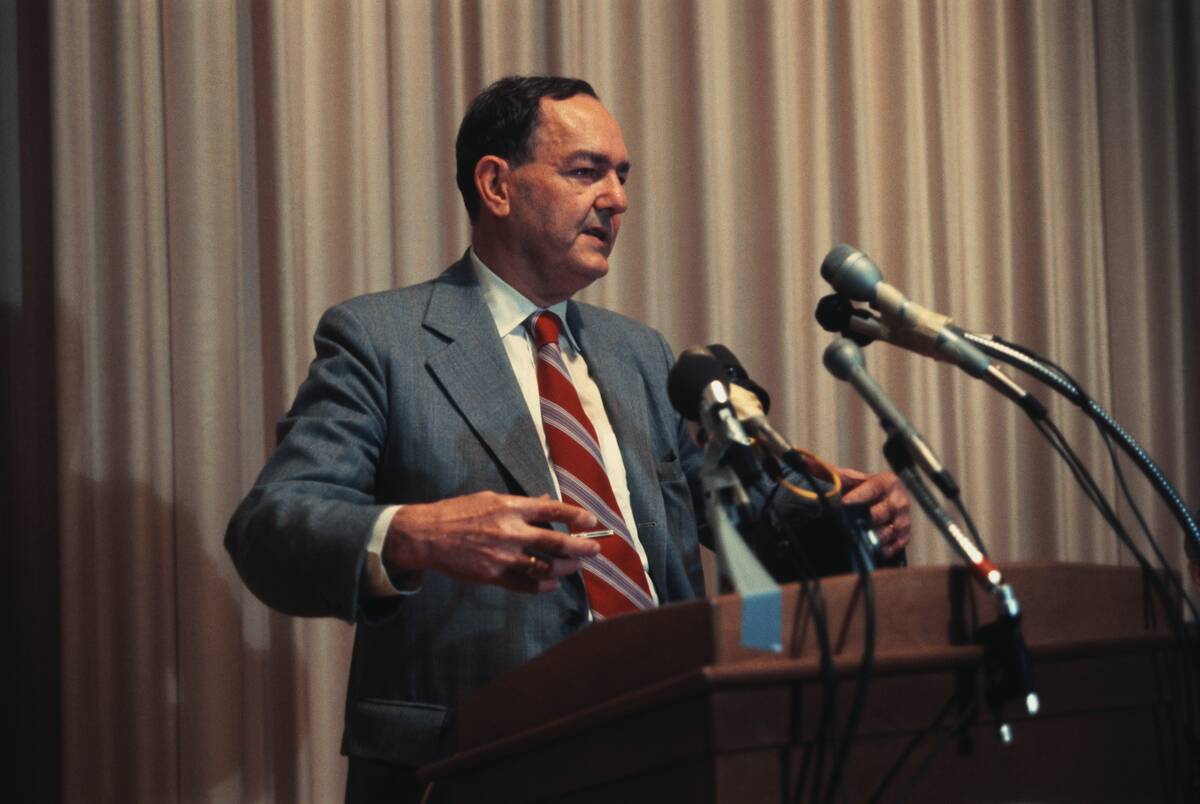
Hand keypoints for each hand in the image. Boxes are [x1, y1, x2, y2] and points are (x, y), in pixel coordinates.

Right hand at [382, 491, 601, 593]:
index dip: (576, 516)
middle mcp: (510, 531)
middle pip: (556, 542)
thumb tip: (545, 501)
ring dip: (566, 568)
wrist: (427, 535)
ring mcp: (503, 556)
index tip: (591, 521)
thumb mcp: (489, 499)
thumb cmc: (458, 513)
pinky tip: (552, 583)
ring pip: (546, 566)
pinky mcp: (493, 575)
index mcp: (510, 507)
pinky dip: (543, 585)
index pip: (552, 510)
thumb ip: (520, 504)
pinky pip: (526, 584)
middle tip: (595, 550)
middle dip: (581, 547)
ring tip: (575, 566)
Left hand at [837, 467, 911, 558]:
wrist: (878, 504)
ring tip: (861, 539)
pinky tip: (873, 550)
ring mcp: (904, 519)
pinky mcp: (904, 536)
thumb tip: (807, 463)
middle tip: (851, 524)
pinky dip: (884, 549)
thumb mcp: (850, 479)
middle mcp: (899, 500)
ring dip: (874, 537)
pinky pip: (896, 545)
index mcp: (888, 482)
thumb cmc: (862, 490)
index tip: (844, 502)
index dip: (858, 496)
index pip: (873, 488)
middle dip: (866, 518)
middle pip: (882, 512)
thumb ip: (834, 474)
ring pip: (889, 531)